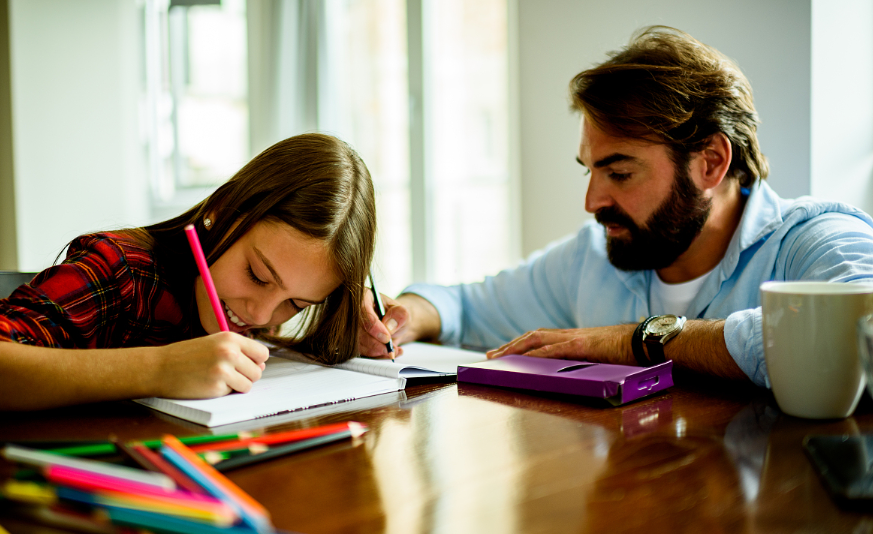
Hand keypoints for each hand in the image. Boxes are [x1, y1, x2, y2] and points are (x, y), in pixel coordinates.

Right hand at [153, 332, 269, 398]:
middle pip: (258, 371)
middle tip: (227, 373)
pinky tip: (209, 384)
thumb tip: (261, 366)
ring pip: (249, 384)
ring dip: (237, 385)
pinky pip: (233, 393)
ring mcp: (223, 370)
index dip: (256, 361)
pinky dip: (224, 392)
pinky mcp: (217, 387)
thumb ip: (239, 351)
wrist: (160, 368)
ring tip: (218, 378)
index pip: (262, 353)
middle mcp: (230, 351)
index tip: (245, 364)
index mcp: (230, 338)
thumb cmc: (187, 356)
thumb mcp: (214, 343)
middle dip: (246, 375)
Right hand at [358, 291, 409, 357]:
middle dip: (374, 343)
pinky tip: (389, 353)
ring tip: (393, 351)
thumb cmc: (396, 315)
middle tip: (389, 349)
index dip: (374, 326)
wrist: (394, 325)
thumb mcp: (403, 311)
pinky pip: (360, 352)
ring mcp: (350, 328)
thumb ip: (399, 315)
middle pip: (357, 330)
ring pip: (357, 343)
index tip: (386, 337)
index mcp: (363, 297)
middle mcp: (353, 312)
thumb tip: (389, 325)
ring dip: (375, 351)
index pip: (363, 311)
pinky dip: (376, 356)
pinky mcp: (353, 342)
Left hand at [485, 324, 635, 364]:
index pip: (541, 338)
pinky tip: (524, 359)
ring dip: (515, 348)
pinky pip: (554, 350)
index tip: (504, 352)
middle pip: (532, 336)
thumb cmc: (629, 352)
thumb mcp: (602, 358)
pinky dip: (536, 354)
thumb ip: (587, 364)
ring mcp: (575, 338)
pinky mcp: (582, 345)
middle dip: (509, 346)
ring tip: (499, 358)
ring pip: (537, 339)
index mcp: (574, 338)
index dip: (520, 344)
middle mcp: (571, 335)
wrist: (646, 341)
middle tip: (491, 356)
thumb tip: (576, 378)